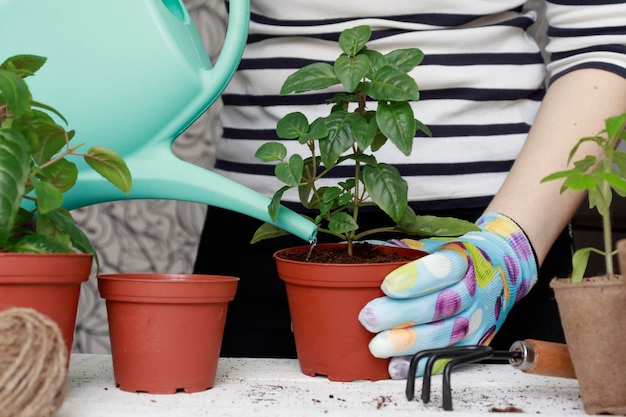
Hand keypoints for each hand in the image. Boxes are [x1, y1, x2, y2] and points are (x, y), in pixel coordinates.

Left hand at [358, 212, 537, 378]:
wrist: (501, 266)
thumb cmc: (456, 255)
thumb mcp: (434, 241)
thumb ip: (402, 248)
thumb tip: (362, 251)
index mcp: (464, 258)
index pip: (444, 268)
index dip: (416, 279)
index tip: (387, 286)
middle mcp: (475, 289)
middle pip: (441, 305)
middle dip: (402, 315)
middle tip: (369, 318)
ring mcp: (478, 318)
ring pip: (446, 335)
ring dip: (409, 343)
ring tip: (378, 346)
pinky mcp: (476, 341)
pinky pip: (450, 357)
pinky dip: (423, 364)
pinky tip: (398, 366)